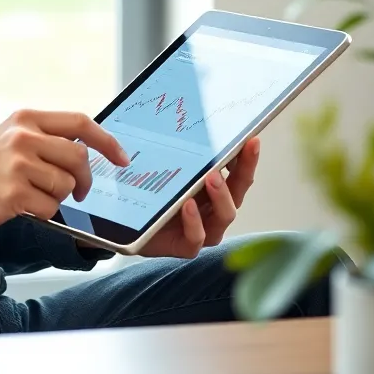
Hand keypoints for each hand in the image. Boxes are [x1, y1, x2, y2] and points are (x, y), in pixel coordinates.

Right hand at [0, 110, 129, 240]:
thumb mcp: (10, 137)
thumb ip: (45, 137)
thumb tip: (89, 149)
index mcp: (26, 118)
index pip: (81, 123)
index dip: (108, 142)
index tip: (122, 159)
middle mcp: (23, 136)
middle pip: (79, 157)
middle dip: (86, 180)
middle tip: (81, 192)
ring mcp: (17, 164)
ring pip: (66, 186)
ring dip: (58, 198)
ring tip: (34, 196)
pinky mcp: (12, 193)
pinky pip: (49, 208)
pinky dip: (42, 213)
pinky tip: (20, 206)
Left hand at [137, 137, 259, 258]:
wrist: (122, 220)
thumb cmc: (148, 188)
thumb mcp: (163, 162)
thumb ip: (180, 150)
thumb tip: (195, 127)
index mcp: (212, 188)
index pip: (237, 173)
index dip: (247, 158)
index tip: (251, 140)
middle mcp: (212, 208)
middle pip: (237, 191)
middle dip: (242, 172)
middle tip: (236, 154)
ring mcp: (202, 228)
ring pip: (224, 216)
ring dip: (221, 196)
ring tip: (211, 177)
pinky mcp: (184, 245)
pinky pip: (196, 238)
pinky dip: (195, 222)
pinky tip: (187, 206)